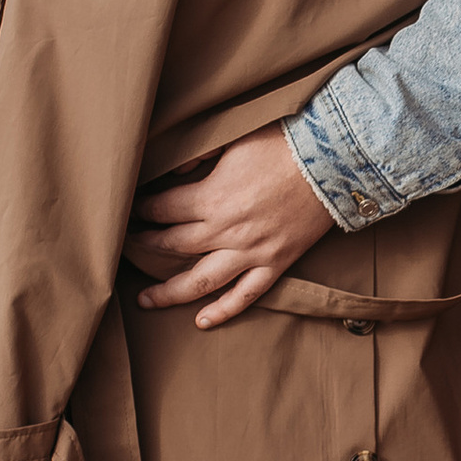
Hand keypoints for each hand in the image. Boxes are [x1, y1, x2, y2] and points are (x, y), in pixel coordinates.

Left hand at [126, 125, 332, 325]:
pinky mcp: (275, 263)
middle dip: (145, 247)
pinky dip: (223, 311)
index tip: (131, 212)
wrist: (333, 162)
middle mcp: (226, 230)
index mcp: (211, 198)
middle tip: (127, 248)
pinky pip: (245, 295)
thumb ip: (198, 157)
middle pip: (173, 246)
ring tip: (145, 300)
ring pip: (201, 281)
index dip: (142, 211)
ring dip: (169, 292)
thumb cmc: (282, 144)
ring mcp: (251, 251)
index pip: (162, 210)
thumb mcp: (233, 140)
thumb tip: (175, 171)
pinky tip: (201, 321)